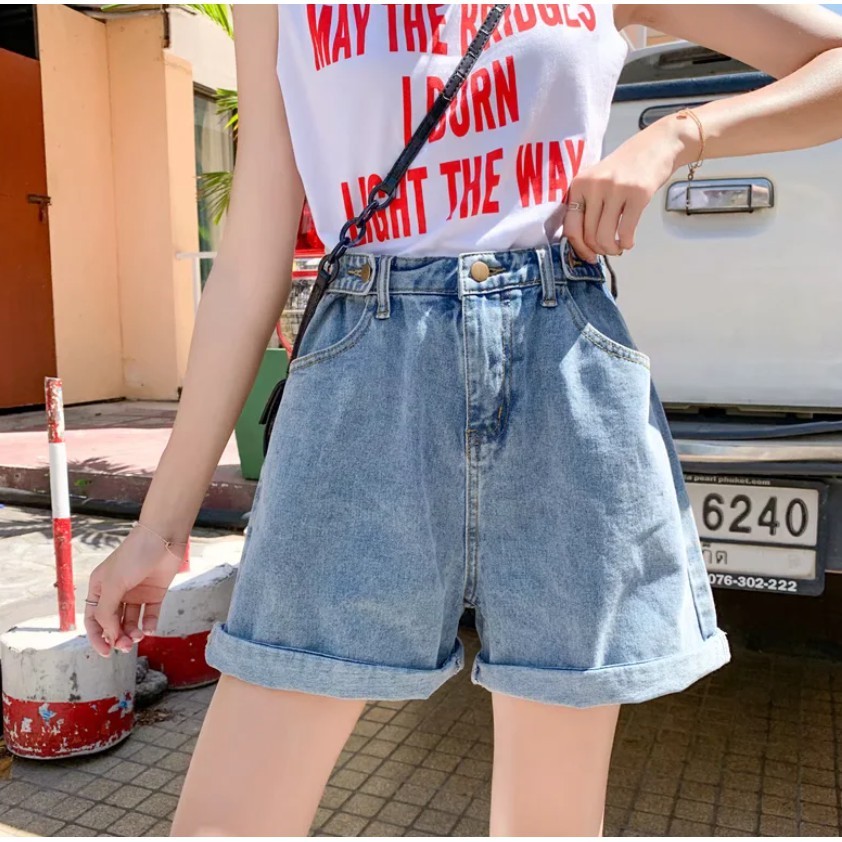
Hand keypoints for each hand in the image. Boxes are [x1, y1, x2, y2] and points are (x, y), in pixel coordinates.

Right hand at [84, 526, 186, 656]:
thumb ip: (108, 611)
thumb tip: (109, 635)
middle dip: (117, 637)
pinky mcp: (155, 592)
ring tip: (138, 636)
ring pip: (131, 621)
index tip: (106, 652)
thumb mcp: (114, 583)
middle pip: (113, 623)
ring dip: (132, 632)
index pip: (93, 619)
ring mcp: (136, 592)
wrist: (164, 536)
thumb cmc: (134, 554)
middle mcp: (117, 592)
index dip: (97, 637)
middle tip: (126, 646)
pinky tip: (150, 628)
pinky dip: (149, 624)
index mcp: (100, 587)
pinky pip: (150, 614)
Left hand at [563, 113, 696, 261]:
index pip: (571, 227)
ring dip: (612, 249)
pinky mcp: (638, 194)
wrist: (657, 144)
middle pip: (589, 235)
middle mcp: (594, 185)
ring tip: (618, 247)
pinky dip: (627, 242)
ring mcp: (616, 189)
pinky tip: (629, 242)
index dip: (579, 248)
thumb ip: (587, 206)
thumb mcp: (597, 180)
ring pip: (605, 236)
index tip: (588, 256)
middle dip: (599, 250)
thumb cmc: (626, 166)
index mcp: (579, 184)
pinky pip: (626, 230)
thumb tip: (584, 243)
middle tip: (608, 250)